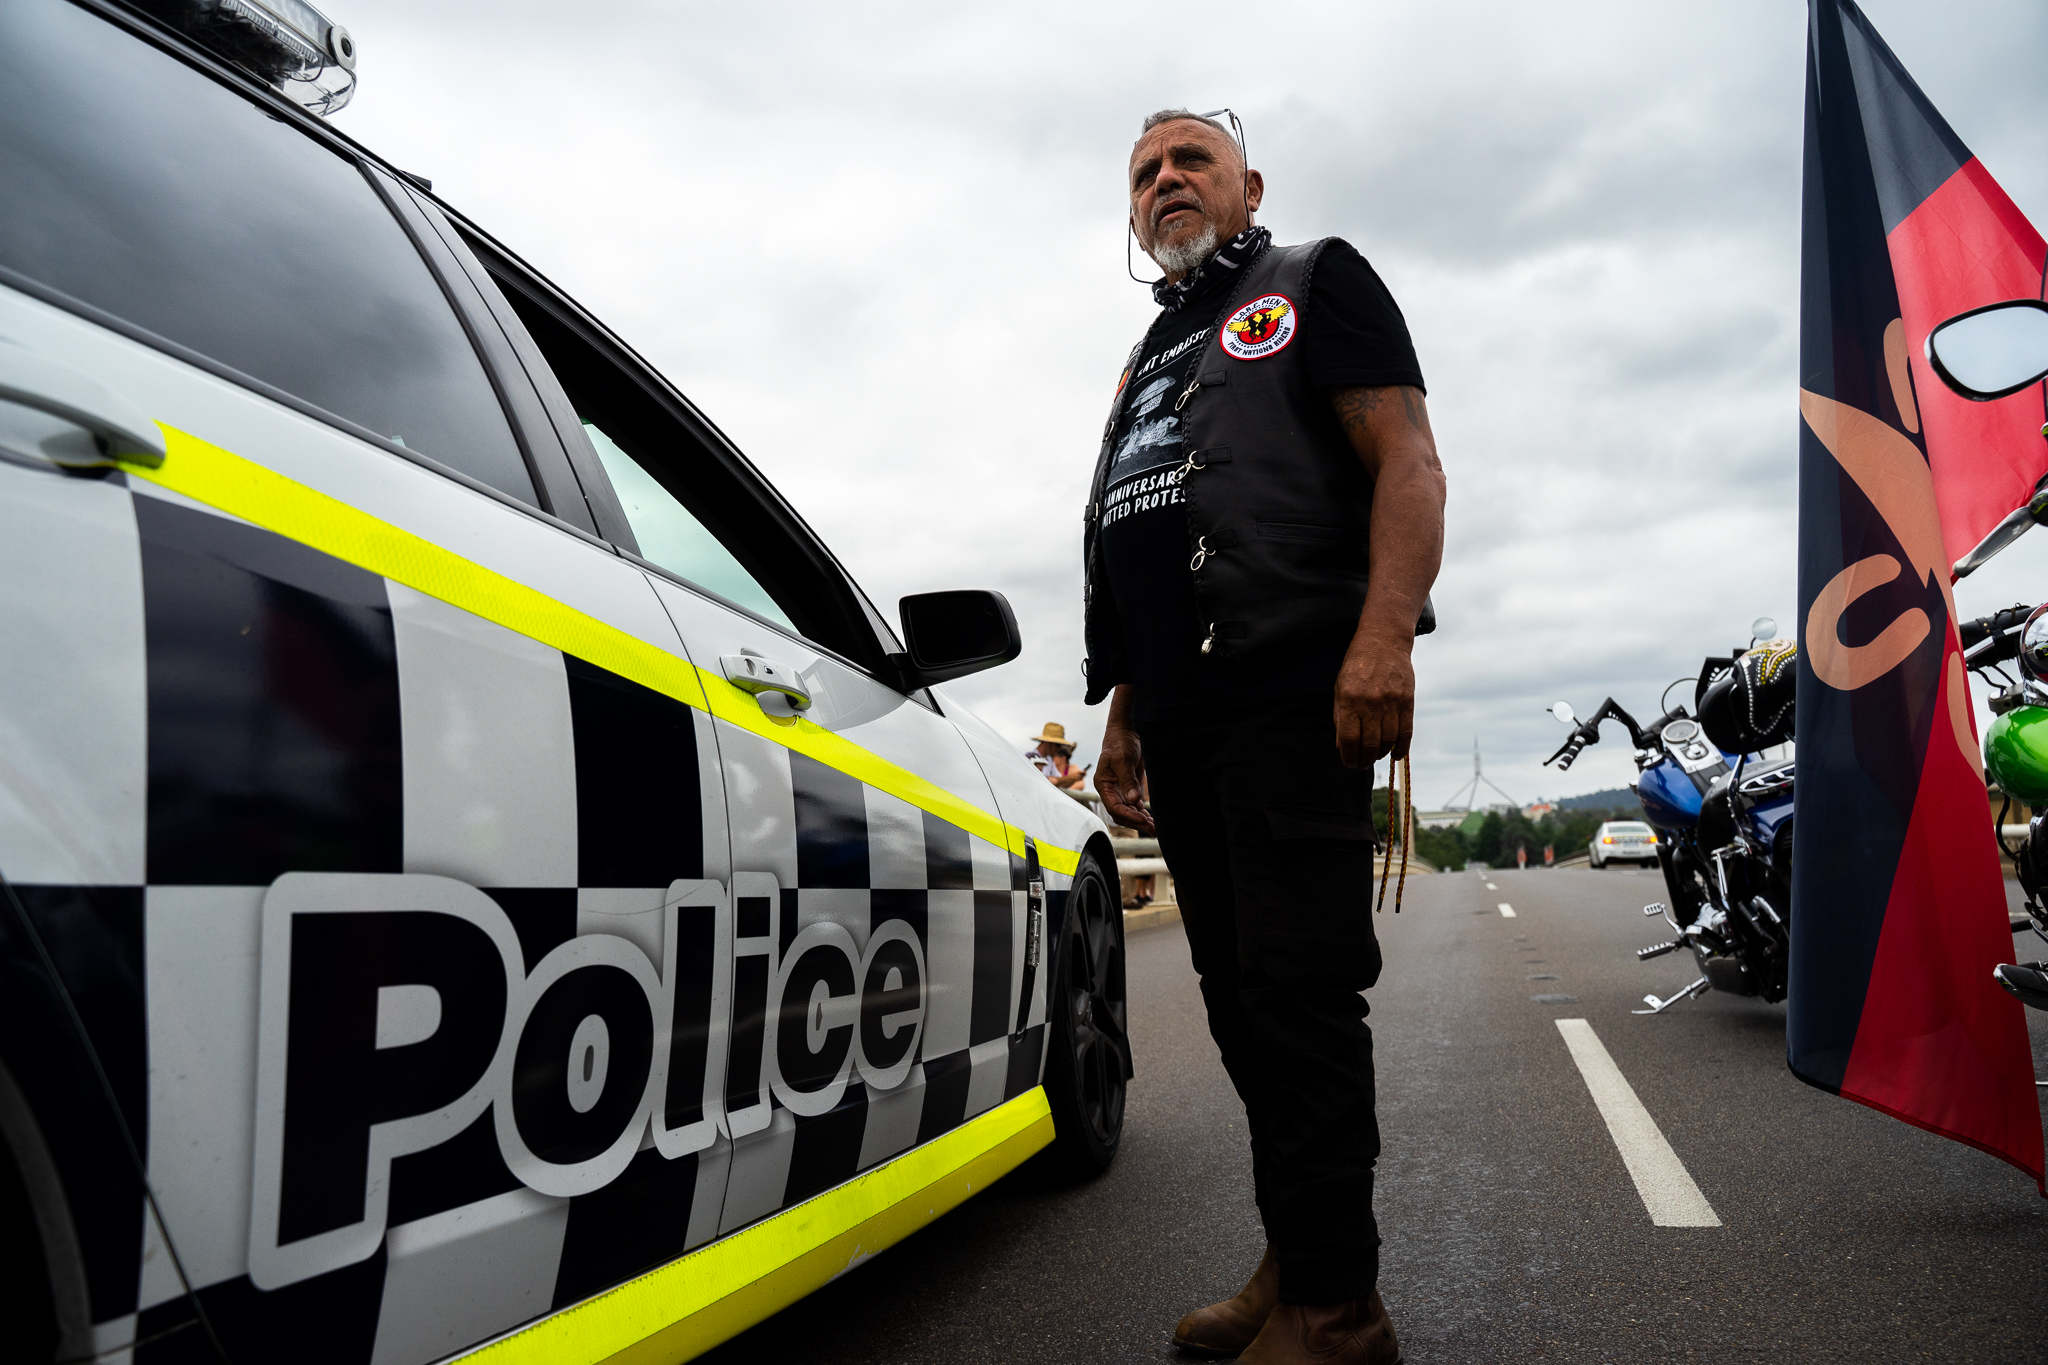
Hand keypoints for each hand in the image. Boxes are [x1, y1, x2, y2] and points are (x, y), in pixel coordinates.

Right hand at [1095, 690, 1154, 832]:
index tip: (1143, 820)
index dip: (1128, 816)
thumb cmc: (1119, 742)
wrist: (1127, 731)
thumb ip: (1127, 779)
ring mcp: (1121, 790)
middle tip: (1152, 828)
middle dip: (1136, 822)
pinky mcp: (1131, 787)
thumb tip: (1133, 799)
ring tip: (1155, 828)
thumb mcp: (1122, 759)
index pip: (1114, 807)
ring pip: (1129, 812)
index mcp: (1104, 785)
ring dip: (1141, 820)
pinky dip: (1143, 813)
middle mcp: (1111, 790)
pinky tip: (1152, 819)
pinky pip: (1135, 805)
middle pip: (1121, 814)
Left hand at [1334, 631, 1414, 770]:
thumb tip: (1342, 746)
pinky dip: (1401, 747)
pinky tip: (1395, 755)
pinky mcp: (1407, 700)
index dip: (1349, 757)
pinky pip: (1406, 731)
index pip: (1349, 739)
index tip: (1349, 764)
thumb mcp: (1340, 687)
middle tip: (1361, 765)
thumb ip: (1340, 716)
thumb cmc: (1357, 665)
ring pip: (1388, 740)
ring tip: (1374, 757)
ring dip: (1380, 754)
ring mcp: (1391, 702)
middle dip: (1364, 760)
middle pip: (1369, 743)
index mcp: (1350, 699)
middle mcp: (1371, 702)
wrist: (1384, 641)